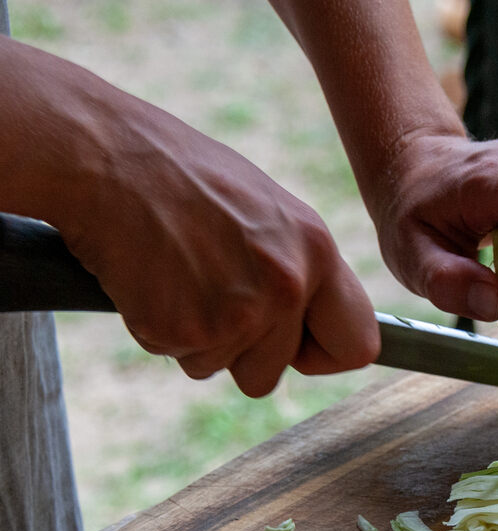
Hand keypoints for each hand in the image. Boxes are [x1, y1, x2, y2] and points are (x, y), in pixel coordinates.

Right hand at [35, 74, 380, 396]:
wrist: (107, 159)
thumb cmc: (188, 178)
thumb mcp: (272, 213)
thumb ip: (302, 269)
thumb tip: (322, 321)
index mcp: (317, 252)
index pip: (358, 344)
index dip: (326, 352)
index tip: (300, 346)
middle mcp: (286, 287)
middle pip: (276, 371)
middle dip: (245, 351)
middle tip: (212, 294)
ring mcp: (235, 314)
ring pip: (222, 368)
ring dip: (198, 338)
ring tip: (179, 274)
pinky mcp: (180, 331)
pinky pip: (178, 356)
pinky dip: (160, 328)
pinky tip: (152, 280)